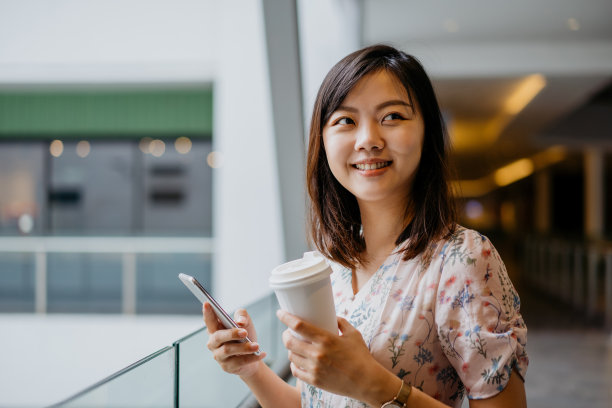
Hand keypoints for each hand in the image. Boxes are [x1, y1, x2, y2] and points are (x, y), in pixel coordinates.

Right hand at [203, 303, 266, 378]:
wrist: (253, 357)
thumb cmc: (245, 337)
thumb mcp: (246, 323)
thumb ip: (242, 315)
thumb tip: (240, 322)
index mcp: (215, 329)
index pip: (209, 320)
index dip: (207, 313)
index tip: (207, 303)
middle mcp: (214, 343)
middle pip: (218, 337)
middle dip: (231, 333)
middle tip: (244, 332)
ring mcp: (219, 356)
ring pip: (228, 350)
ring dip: (244, 348)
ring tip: (256, 346)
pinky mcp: (227, 367)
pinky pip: (239, 362)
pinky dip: (251, 358)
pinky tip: (261, 354)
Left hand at [277, 310, 394, 403]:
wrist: (366, 381)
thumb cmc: (361, 356)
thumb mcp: (353, 334)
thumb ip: (341, 322)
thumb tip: (331, 316)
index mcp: (325, 339)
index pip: (298, 325)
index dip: (285, 317)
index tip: (280, 313)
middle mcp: (317, 353)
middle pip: (289, 341)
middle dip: (285, 335)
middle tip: (288, 332)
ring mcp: (314, 368)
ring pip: (291, 356)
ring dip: (290, 349)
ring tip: (294, 346)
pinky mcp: (314, 380)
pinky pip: (296, 371)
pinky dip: (294, 365)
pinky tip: (297, 361)